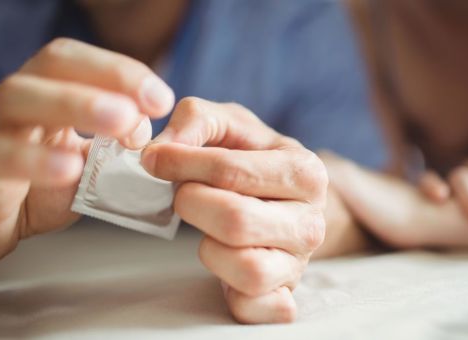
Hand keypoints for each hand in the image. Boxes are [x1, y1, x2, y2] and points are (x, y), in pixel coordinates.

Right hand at [0, 38, 174, 267]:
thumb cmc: (50, 185)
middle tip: (151, 106)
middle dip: (109, 77)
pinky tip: (71, 169)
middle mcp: (20, 98)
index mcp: (50, 88)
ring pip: (21, 98)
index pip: (83, 60)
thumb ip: (128, 142)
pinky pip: (4, 156)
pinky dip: (39, 160)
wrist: (2, 224)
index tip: (162, 100)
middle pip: (55, 64)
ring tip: (122, 123)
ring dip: (77, 104)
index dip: (123, 72)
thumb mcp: (97, 159)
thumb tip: (171, 129)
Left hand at [141, 97, 327, 323]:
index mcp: (305, 171)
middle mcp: (311, 221)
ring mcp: (299, 263)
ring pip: (246, 268)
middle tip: (185, 195)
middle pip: (235, 220)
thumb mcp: (229, 124)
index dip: (181, 164)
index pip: (231, 171)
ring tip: (208, 229)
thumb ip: (195, 120)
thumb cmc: (251, 159)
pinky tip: (225, 267)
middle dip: (192, 204)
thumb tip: (160, 151)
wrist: (280, 198)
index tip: (156, 160)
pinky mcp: (283, 296)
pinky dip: (233, 294)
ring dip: (209, 247)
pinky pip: (254, 307)